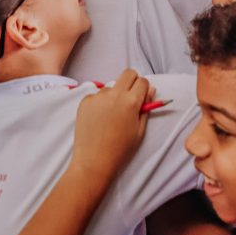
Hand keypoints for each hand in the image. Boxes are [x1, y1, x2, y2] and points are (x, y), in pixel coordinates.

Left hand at [70, 70, 151, 190]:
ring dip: (114, 94)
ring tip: (111, 116)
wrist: (93, 161)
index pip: (143, 81)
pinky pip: (97, 95)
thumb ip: (146, 107)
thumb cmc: (120, 149)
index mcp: (131, 101)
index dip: (144, 89)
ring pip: (111, 86)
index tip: (142, 97)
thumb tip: (150, 90)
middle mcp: (114, 94)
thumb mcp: (139, 130)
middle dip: (132, 81)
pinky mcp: (85, 101)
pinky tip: (99, 119)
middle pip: (128, 73)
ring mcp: (98, 96)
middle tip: (130, 97)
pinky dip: (100, 103)